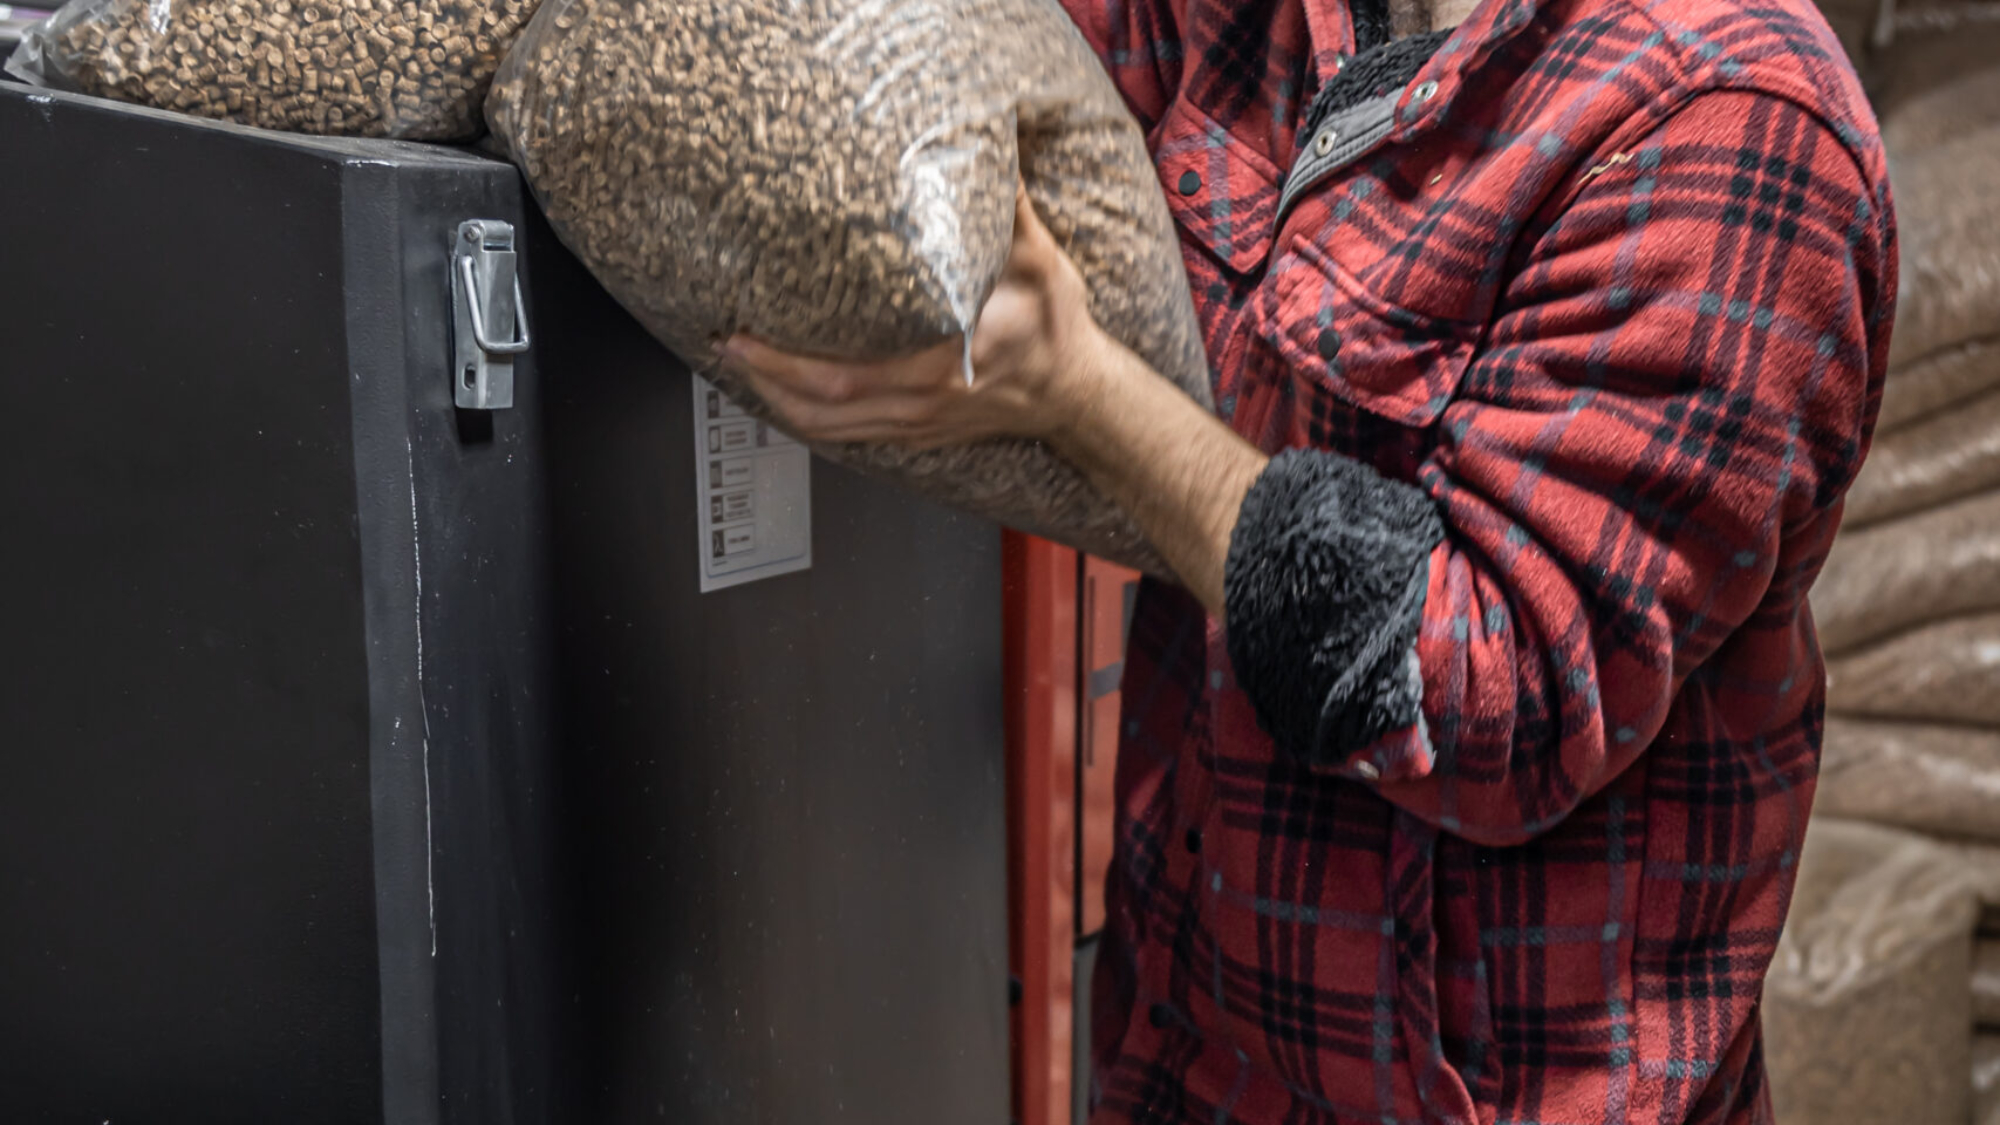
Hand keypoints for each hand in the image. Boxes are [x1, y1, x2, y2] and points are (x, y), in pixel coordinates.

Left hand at [721, 185, 1106, 449]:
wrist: (1079, 395)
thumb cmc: (1058, 334)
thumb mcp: (1041, 264)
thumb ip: (1011, 213)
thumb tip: (994, 152)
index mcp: (941, 364)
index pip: (844, 375)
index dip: (787, 362)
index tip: (750, 331)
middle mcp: (921, 402)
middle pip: (820, 407)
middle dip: (764, 377)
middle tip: (726, 343)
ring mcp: (916, 425)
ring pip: (828, 430)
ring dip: (777, 401)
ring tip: (742, 368)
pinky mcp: (916, 433)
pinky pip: (847, 435)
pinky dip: (807, 418)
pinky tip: (785, 396)